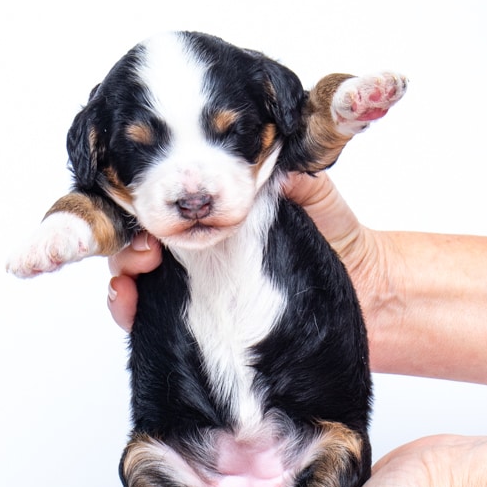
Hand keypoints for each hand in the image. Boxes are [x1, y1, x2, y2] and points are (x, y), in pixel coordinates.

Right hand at [107, 173, 389, 334]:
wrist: (365, 294)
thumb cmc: (338, 238)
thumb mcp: (317, 196)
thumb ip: (295, 177)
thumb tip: (272, 167)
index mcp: (216, 205)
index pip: (164, 195)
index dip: (141, 197)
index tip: (142, 205)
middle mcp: (198, 240)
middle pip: (138, 232)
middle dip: (125, 238)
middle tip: (144, 252)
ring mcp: (192, 280)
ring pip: (134, 272)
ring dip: (122, 274)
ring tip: (132, 282)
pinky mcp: (195, 318)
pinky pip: (148, 314)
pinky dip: (128, 310)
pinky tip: (131, 308)